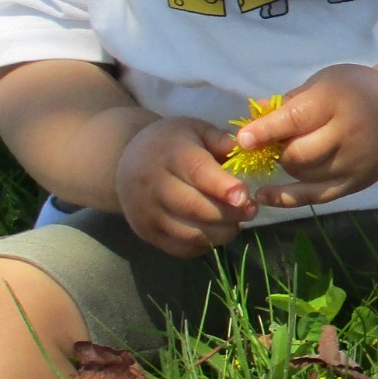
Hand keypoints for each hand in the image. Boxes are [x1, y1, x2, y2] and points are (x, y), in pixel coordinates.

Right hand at [115, 117, 256, 256]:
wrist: (126, 162)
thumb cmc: (171, 143)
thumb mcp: (196, 130)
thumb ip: (221, 140)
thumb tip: (246, 150)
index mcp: (170, 154)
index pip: (197, 172)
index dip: (223, 187)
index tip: (245, 196)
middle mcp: (154, 185)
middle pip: (194, 207)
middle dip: (229, 214)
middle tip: (251, 211)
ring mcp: (147, 212)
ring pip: (189, 233)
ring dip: (220, 233)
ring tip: (236, 223)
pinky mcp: (146, 233)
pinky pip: (181, 248)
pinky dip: (205, 245)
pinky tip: (216, 232)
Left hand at [231, 63, 377, 208]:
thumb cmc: (356, 91)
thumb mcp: (325, 82)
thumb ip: (290, 102)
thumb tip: (252, 122)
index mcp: (338, 101)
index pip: (296, 119)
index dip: (266, 130)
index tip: (242, 140)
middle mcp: (349, 134)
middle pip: (297, 153)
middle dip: (278, 149)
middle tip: (277, 140)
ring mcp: (355, 162)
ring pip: (304, 174)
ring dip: (288, 164)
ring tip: (294, 149)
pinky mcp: (356, 183)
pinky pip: (316, 196)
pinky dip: (287, 198)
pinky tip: (264, 196)